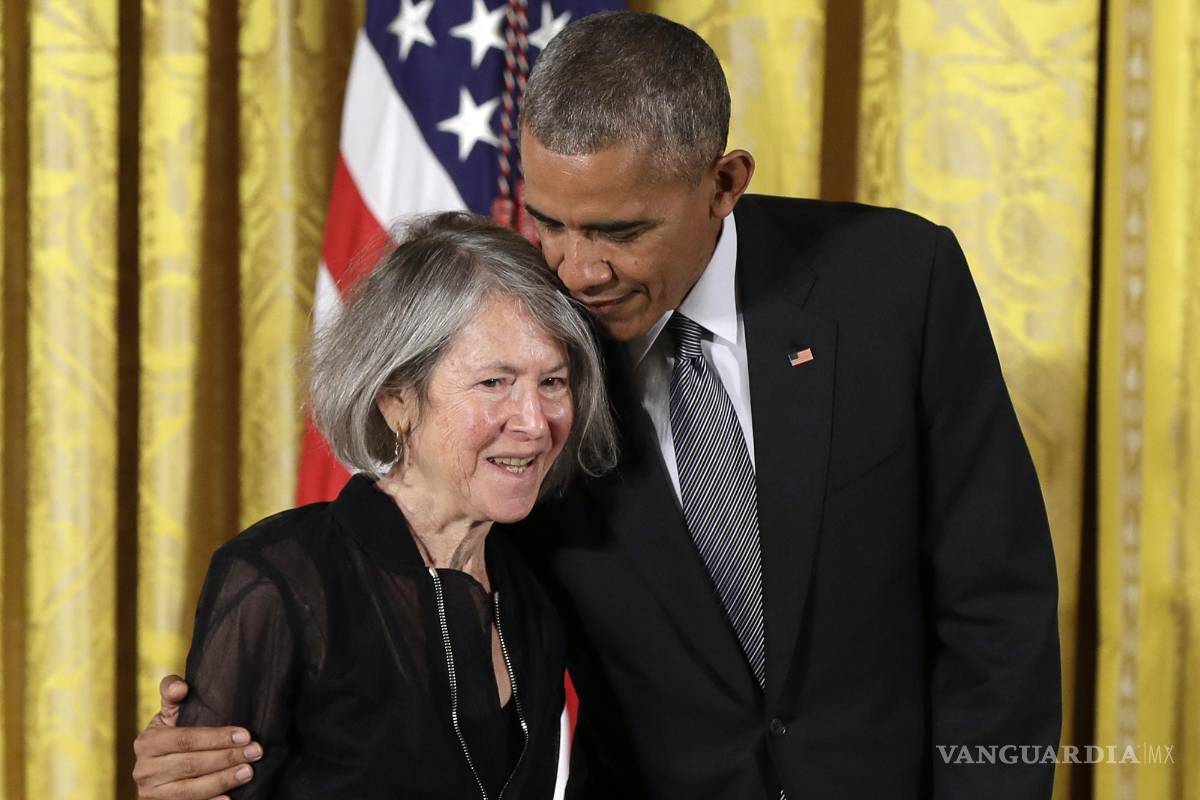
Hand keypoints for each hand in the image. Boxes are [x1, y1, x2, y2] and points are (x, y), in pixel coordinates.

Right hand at [132, 675, 262, 799]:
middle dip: (227, 758)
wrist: (157, 769)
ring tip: (248, 772)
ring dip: (222, 781)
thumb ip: (172, 694)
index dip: (216, 738)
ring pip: (190, 789)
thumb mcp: (168, 715)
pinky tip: (229, 799)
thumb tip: (180, 687)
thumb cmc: (172, 736)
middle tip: (255, 752)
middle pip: (191, 764)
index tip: (245, 734)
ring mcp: (151, 794)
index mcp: (148, 742)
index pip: (186, 739)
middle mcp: (144, 770)